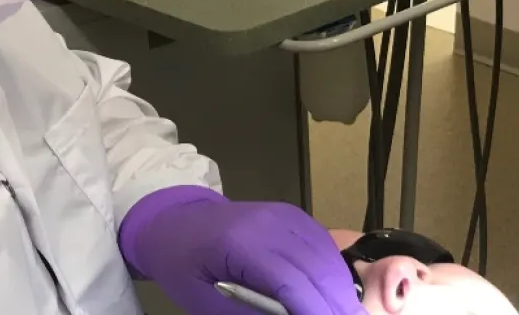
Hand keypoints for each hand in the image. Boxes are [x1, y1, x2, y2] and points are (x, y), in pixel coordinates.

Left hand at [120, 186, 363, 314]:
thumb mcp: (204, 303)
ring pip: (327, 255)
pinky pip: (322, 245)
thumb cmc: (183, 266)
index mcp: (240, 244)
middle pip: (317, 268)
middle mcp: (268, 222)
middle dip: (336, 303)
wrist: (174, 222)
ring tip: (344, 313)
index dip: (315, 311)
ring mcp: (283, 214)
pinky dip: (333, 271)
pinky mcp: (292, 215)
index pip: (291, 282)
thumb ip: (249, 313)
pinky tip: (335, 292)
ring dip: (340, 288)